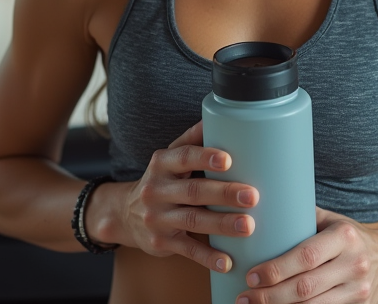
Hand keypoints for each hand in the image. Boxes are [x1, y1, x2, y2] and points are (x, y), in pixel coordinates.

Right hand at [115, 121, 259, 272]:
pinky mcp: (160, 242)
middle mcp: (156, 189)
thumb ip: (193, 139)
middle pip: (193, 191)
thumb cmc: (161, 181)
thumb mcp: (169, 157)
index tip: (228, 160)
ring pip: (192, 220)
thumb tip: (221, 114)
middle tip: (252, 196)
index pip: (184, 157)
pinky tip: (228, 261)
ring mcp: (157, 217)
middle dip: (224, 193)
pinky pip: (186, 250)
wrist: (125, 215)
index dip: (205, 157)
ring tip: (248, 226)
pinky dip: (207, 257)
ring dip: (222, 224)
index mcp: (162, 163)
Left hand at [237, 207, 377, 303]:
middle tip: (244, 297)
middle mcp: (354, 264)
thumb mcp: (333, 220)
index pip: (305, 257)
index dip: (276, 269)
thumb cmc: (352, 236)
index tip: (251, 275)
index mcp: (344, 237)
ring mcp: (359, 291)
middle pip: (305, 288)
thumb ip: (302, 216)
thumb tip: (261, 207)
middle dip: (270, 295)